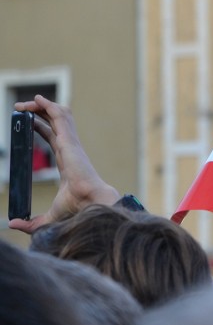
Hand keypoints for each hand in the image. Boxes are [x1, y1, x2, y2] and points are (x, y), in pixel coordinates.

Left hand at [9, 95, 119, 233]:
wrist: (88, 202)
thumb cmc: (76, 207)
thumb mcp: (47, 216)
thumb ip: (31, 222)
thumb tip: (12, 224)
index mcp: (66, 160)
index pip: (53, 137)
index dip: (39, 127)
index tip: (28, 122)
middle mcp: (69, 148)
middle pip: (54, 122)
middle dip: (38, 112)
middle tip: (20, 108)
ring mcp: (70, 142)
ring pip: (59, 115)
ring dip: (42, 105)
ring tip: (25, 103)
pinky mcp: (69, 139)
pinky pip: (60, 116)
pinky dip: (49, 106)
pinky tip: (37, 100)